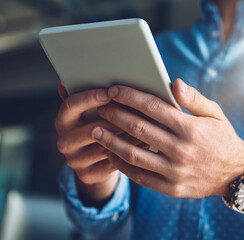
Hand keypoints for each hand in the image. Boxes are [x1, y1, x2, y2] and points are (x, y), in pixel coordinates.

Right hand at [55, 83, 141, 206]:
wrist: (96, 160)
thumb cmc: (100, 125)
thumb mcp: (93, 110)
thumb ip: (93, 96)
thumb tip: (78, 80)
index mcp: (63, 120)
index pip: (71, 106)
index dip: (90, 98)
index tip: (109, 92)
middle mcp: (64, 141)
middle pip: (90, 129)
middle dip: (115, 120)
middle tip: (136, 111)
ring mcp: (74, 160)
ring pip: (105, 147)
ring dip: (128, 136)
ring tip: (148, 126)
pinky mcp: (87, 175)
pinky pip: (113, 162)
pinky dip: (131, 151)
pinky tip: (146, 143)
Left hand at [91, 79, 243, 197]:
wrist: (235, 174)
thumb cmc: (222, 138)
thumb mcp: (215, 114)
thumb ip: (193, 98)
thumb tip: (173, 83)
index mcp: (191, 128)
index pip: (153, 107)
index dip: (130, 96)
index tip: (113, 90)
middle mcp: (182, 149)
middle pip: (138, 129)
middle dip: (115, 115)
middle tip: (100, 107)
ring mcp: (175, 171)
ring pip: (134, 154)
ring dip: (111, 141)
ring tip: (95, 130)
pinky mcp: (171, 187)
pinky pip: (140, 176)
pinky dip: (122, 164)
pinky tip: (111, 153)